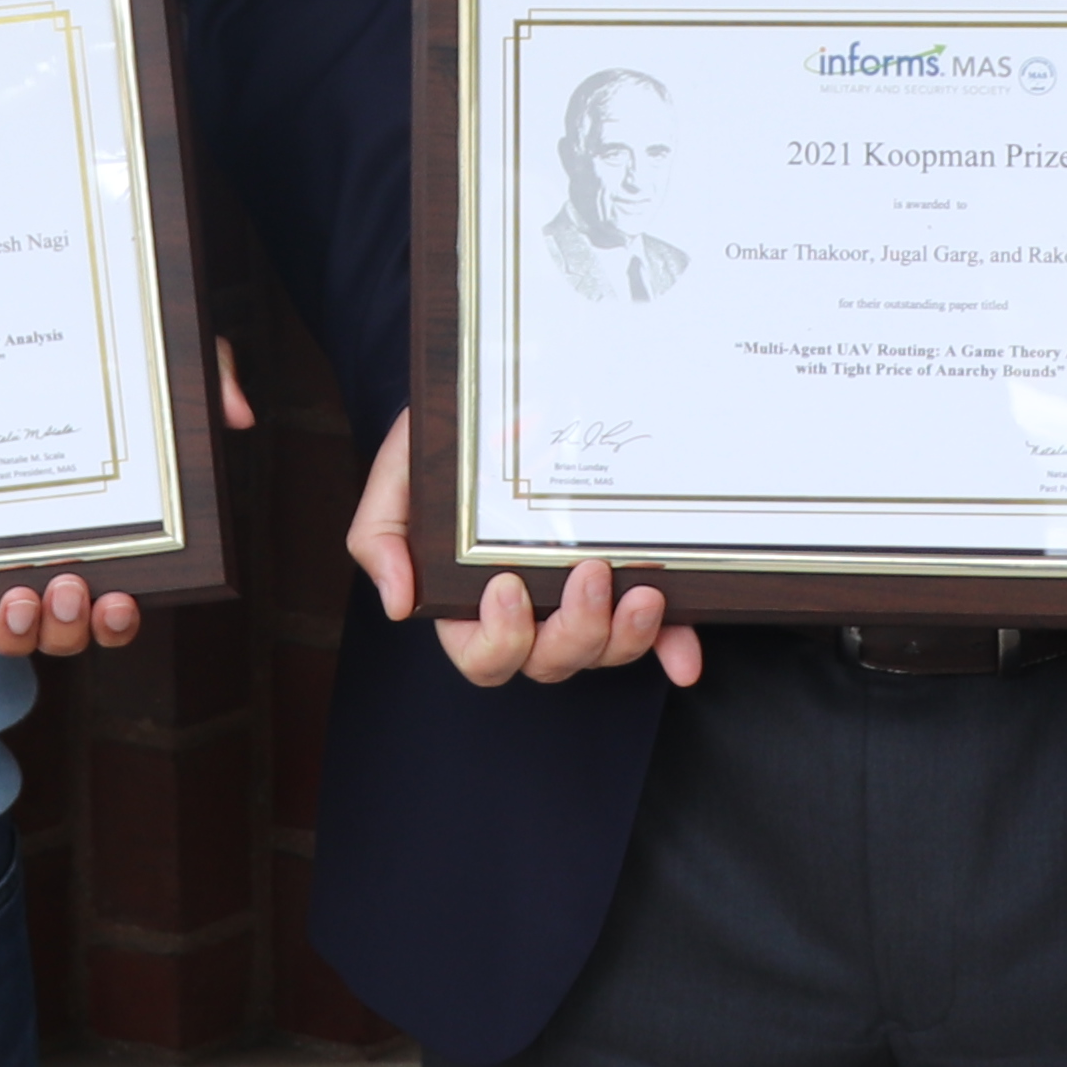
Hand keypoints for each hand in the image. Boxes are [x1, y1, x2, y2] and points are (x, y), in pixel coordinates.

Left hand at [0, 341, 253, 659]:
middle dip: (69, 625)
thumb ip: (207, 381)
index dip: (117, 622)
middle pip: (63, 635)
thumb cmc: (94, 376)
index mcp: (101, 549)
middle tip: (69, 583)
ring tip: (17, 596)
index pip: (114, 611)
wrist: (3, 349)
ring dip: (16, 635)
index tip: (120, 598)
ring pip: (9, 637)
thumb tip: (236, 415)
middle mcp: (48, 573)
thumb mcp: (151, 367)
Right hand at [349, 414, 698, 689]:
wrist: (490, 403)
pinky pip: (655, 635)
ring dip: (625, 637)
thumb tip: (398, 603)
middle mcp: (529, 618)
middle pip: (551, 663)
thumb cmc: (438, 448)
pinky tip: (687, 660)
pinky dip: (673, 649)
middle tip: (589, 573)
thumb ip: (379, 539)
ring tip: (642, 592)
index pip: (483, 657)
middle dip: (575, 631)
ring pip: (602, 652)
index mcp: (469, 607)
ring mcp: (579, 604)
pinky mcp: (625, 585)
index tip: (507, 586)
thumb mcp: (395, 483)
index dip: (500, 640)